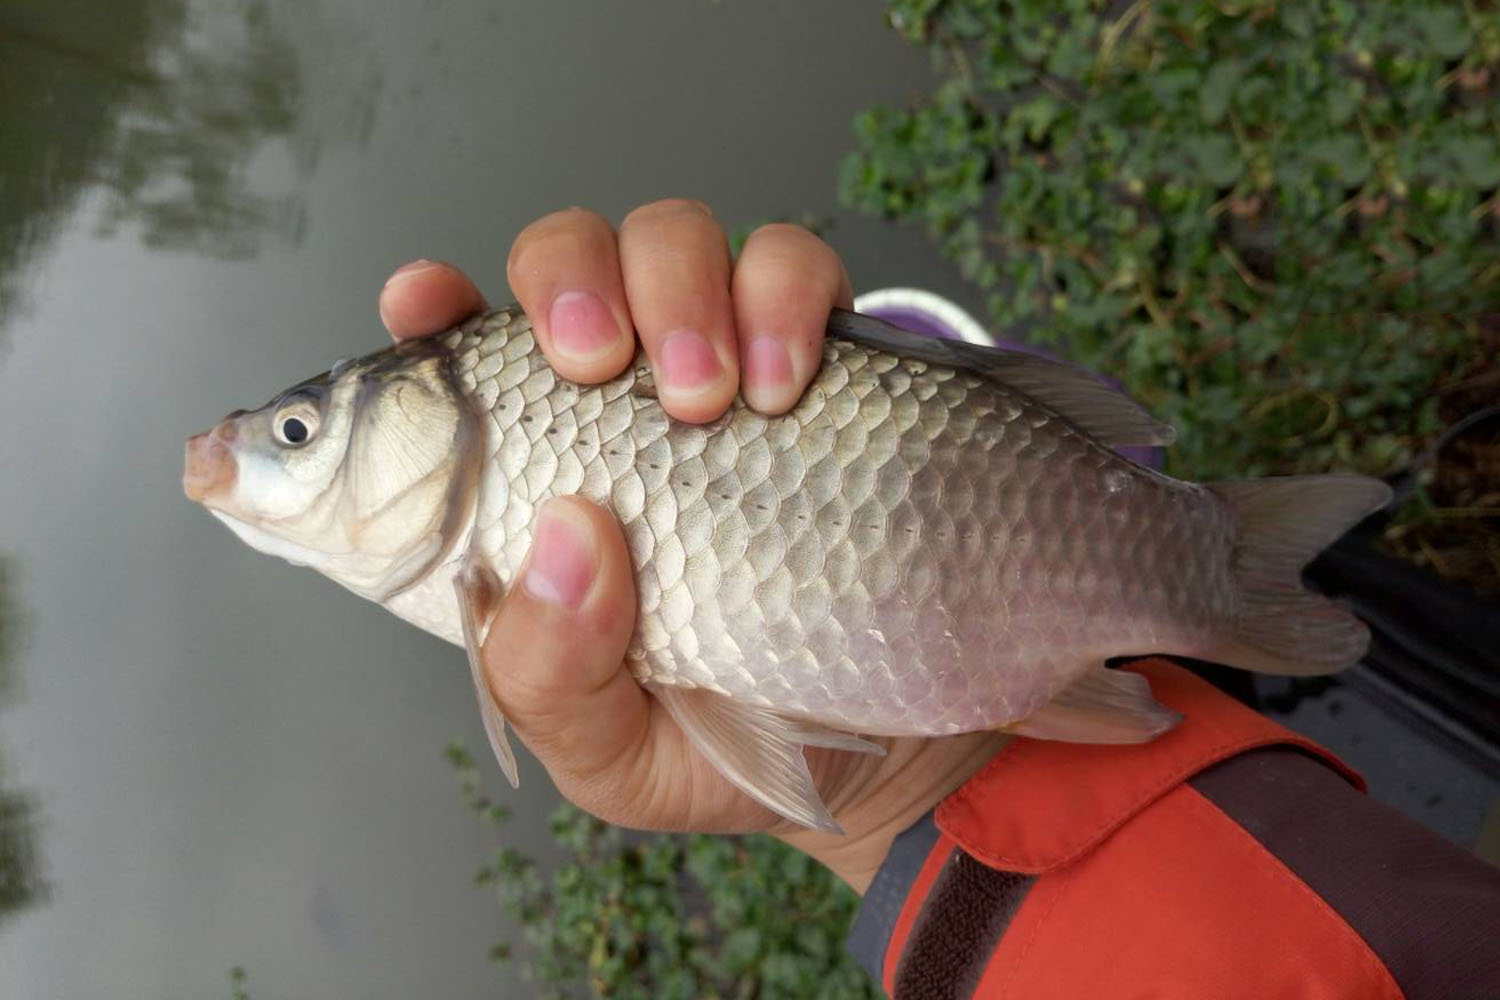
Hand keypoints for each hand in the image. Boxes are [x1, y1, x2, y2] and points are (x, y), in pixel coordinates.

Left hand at [377, 200, 1004, 891]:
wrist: (883, 750)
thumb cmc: (717, 735)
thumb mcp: (607, 749)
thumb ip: (549, 671)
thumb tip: (566, 535)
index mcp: (533, 478)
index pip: (454, 361)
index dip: (427, 310)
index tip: (425, 302)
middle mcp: (615, 400)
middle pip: (565, 257)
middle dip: (570, 280)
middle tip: (596, 364)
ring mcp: (718, 362)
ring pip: (673, 235)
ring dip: (678, 287)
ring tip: (708, 397)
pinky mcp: (821, 357)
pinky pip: (795, 266)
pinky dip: (785, 296)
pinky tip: (786, 383)